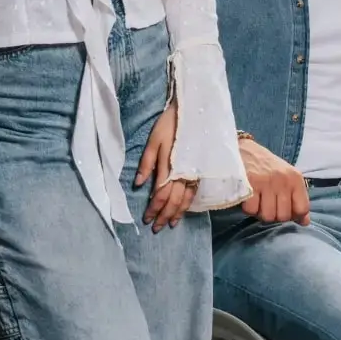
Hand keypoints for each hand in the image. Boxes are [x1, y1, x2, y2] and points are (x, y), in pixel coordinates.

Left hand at [135, 103, 197, 230]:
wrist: (195, 111)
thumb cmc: (170, 124)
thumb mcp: (154, 140)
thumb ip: (147, 163)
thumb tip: (139, 184)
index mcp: (170, 165)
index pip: (161, 194)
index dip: (154, 209)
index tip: (146, 219)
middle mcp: (184, 172)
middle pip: (174, 200)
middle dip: (164, 215)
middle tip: (156, 228)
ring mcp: (194, 171)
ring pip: (186, 198)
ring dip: (177, 213)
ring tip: (170, 223)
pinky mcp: (201, 169)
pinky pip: (195, 191)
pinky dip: (189, 203)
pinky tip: (184, 209)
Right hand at [238, 136, 310, 225]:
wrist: (244, 149)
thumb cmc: (267, 167)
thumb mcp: (287, 178)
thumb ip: (297, 199)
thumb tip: (305, 222)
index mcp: (295, 179)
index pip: (302, 209)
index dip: (293, 216)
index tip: (284, 210)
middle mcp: (283, 180)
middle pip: (283, 216)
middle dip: (274, 215)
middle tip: (267, 204)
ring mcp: (266, 182)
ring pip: (267, 216)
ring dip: (260, 213)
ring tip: (258, 202)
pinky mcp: (249, 184)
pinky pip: (252, 210)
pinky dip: (249, 208)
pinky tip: (249, 198)